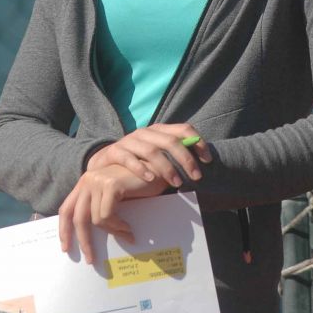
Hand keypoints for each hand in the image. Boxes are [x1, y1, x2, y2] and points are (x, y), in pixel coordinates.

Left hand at [59, 165, 166, 263]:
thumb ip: (99, 208)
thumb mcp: (113, 197)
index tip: (66, 248)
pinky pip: (108, 215)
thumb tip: (88, 236)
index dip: (64, 229)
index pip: (67, 208)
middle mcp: (88, 180)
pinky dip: (118, 226)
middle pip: (78, 217)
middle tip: (91, 258)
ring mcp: (98, 181)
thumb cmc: (137, 186)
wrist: (156, 170)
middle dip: (84, 241)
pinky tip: (128, 228)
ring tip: (126, 235)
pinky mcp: (110, 185)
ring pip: (96, 220)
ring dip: (112, 232)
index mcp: (85, 183)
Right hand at [86, 123, 211, 187]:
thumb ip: (174, 157)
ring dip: (167, 168)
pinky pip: (128, 158)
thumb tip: (200, 165)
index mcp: (159, 130)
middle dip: (186, 159)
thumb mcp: (157, 156)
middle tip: (197, 176)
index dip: (198, 142)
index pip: (183, 129)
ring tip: (177, 183)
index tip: (208, 160)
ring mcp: (130, 140)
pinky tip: (151, 180)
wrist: (104, 162)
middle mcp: (146, 132)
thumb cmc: (137, 162)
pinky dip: (141, 169)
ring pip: (152, 150)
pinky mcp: (115, 151)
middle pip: (170, 141)